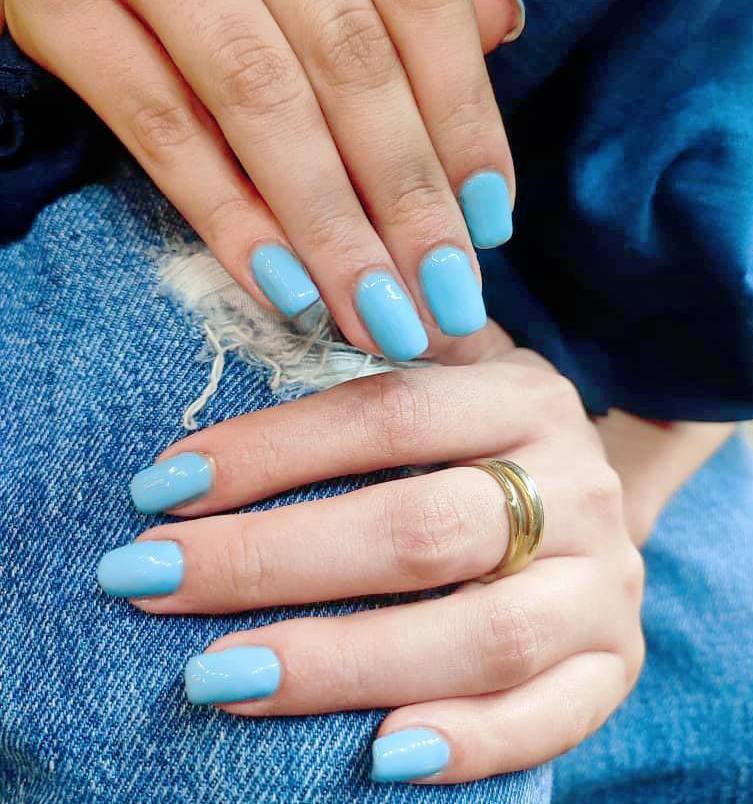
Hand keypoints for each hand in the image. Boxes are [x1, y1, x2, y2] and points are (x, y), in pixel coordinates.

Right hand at [6, 0, 521, 364]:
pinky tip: (284, 291)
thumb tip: (500, 29)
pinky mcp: (60, 9)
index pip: (421, 13)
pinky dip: (225, 211)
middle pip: (353, 72)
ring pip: (265, 105)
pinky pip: (156, 124)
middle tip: (450, 305)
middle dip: (410, 201)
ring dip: (333, 230)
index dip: (465, 125)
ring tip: (380, 321)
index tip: (491, 224)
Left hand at [97, 331, 644, 783]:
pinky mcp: (618, 665)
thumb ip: (378, 369)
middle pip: (422, 529)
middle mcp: (576, 488)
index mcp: (526, 398)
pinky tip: (376, 759)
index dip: (272, 449)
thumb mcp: (451, 384)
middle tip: (151, 580)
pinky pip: (550, 715)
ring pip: (481, 636)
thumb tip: (252, 358)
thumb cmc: (485, 447)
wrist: (592, 508)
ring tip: (219, 678)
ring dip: (343, 663)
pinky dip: (470, 743)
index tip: (161, 487)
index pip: (389, 412)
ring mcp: (603, 584)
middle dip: (274, 560)